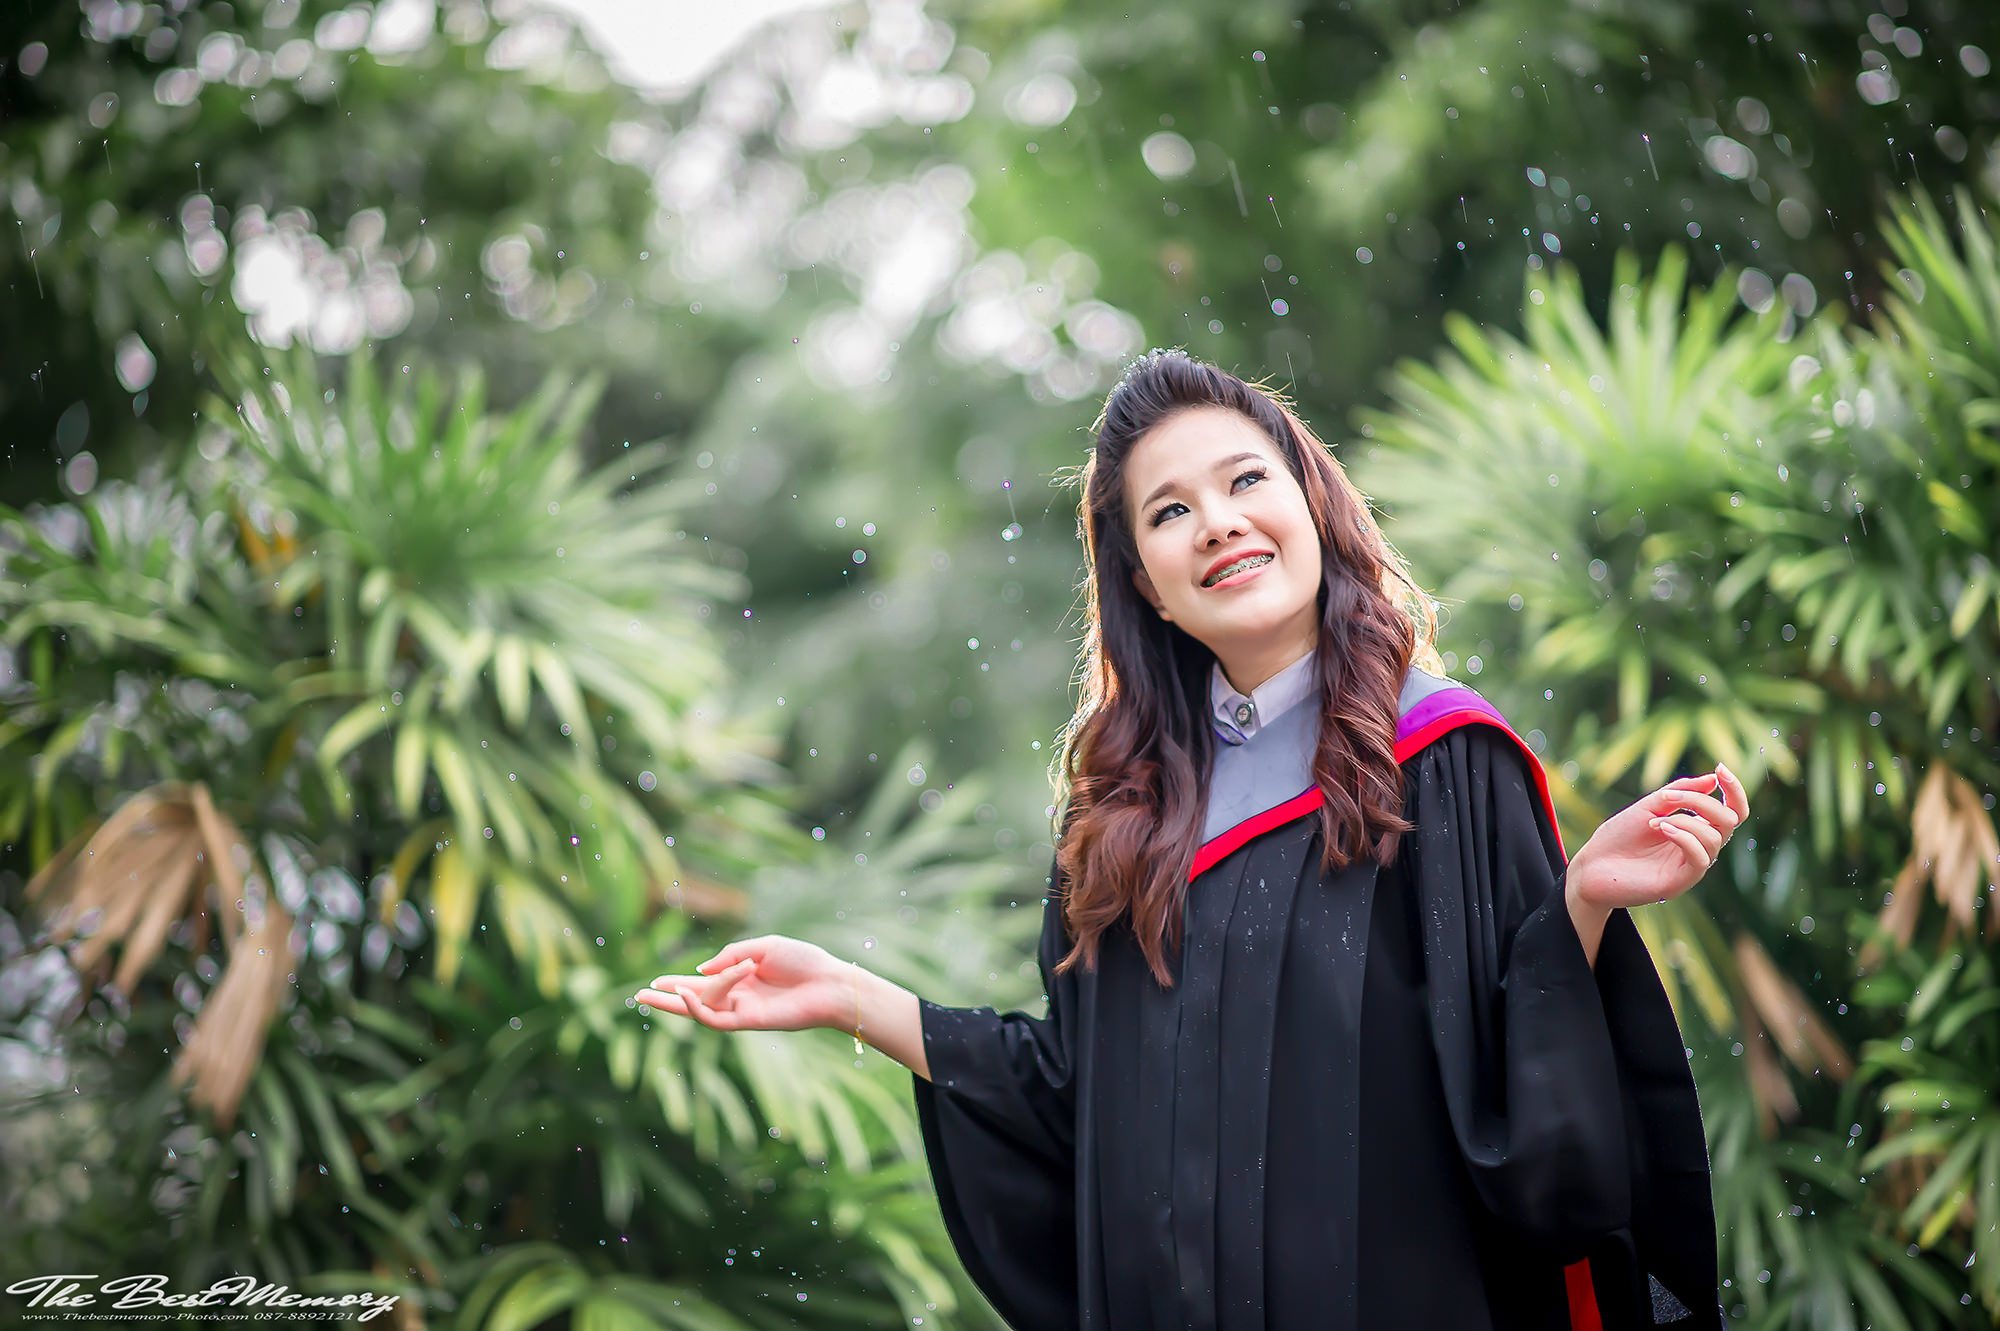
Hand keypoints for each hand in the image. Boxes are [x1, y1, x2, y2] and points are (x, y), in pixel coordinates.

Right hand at [633, 934, 852, 1033]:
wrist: (830, 983)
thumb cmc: (804, 962)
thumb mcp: (763, 947)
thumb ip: (730, 956)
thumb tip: (700, 970)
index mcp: (742, 977)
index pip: (704, 981)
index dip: (680, 981)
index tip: (657, 979)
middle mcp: (739, 996)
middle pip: (696, 999)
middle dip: (667, 998)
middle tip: (639, 995)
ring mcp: (741, 1010)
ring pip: (701, 1007)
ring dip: (677, 1000)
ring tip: (650, 993)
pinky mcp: (747, 1022)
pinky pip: (715, 1019)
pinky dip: (697, 1008)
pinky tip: (684, 995)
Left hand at [1567, 762, 1748, 912]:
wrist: (1591, 866)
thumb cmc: (1619, 836)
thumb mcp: (1649, 805)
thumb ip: (1680, 792)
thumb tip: (1713, 779)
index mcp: (1695, 828)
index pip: (1731, 811)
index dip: (1733, 790)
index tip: (1720, 768)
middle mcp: (1699, 847)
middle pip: (1729, 821)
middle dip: (1703, 802)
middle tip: (1669, 797)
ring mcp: (1691, 866)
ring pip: (1714, 838)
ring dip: (1684, 820)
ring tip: (1654, 821)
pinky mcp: (1681, 882)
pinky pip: (1701, 859)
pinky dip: (1684, 837)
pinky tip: (1661, 828)